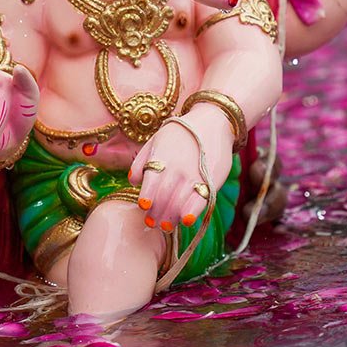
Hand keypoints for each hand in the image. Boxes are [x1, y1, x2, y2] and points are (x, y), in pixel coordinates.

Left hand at [130, 112, 232, 234]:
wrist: (213, 121)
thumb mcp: (156, 139)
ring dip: (170, 218)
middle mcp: (176, 169)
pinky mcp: (211, 181)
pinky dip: (192, 212)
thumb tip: (133, 181)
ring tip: (166, 226)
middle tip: (153, 223)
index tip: (144, 207)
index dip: (146, 199)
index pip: (150, 185)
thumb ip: (142, 160)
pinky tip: (186, 220)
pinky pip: (200, 201)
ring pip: (178, 203)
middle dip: (156, 214)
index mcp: (161, 159)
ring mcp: (194, 176)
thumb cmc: (181, 132)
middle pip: (163, 198)